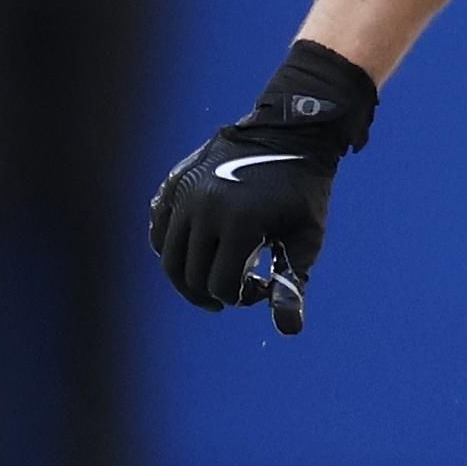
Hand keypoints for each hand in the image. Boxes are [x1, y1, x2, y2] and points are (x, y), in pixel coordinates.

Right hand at [150, 40, 378, 328]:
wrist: (287, 133)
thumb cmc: (303, 190)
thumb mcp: (307, 237)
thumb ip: (293, 282)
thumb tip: (288, 331)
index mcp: (238, 223)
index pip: (222, 286)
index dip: (243, 297)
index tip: (263, 285)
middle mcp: (203, 208)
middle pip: (191, 277)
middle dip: (214, 291)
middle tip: (240, 285)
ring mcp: (183, 194)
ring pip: (169, 258)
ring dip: (189, 277)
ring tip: (213, 277)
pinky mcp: (172, 185)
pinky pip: (159, 231)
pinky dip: (172, 249)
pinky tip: (197, 250)